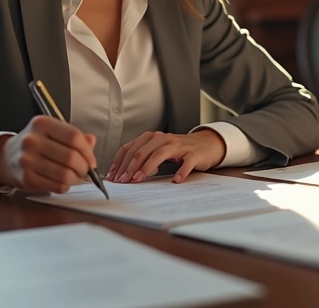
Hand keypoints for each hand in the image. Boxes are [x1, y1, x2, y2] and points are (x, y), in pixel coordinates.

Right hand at [0, 116, 96, 192]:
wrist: (7, 157)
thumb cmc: (36, 144)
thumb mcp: (53, 132)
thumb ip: (74, 136)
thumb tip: (91, 142)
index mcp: (42, 123)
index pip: (73, 136)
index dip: (87, 151)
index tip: (92, 160)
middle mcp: (32, 140)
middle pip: (70, 156)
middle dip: (83, 167)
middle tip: (85, 171)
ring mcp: (27, 159)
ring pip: (64, 174)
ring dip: (76, 179)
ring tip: (76, 177)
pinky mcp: (25, 178)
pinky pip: (56, 186)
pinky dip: (65, 186)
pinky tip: (63, 182)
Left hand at [108, 129, 225, 183]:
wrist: (205, 144)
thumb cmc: (178, 150)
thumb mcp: (158, 150)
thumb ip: (143, 157)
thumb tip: (122, 174)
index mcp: (152, 137)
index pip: (131, 148)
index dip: (120, 162)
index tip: (113, 176)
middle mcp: (164, 139)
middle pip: (142, 151)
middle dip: (130, 167)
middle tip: (123, 181)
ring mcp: (179, 146)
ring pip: (159, 154)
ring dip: (147, 168)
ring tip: (139, 179)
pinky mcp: (194, 154)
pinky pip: (186, 162)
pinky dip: (180, 172)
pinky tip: (175, 181)